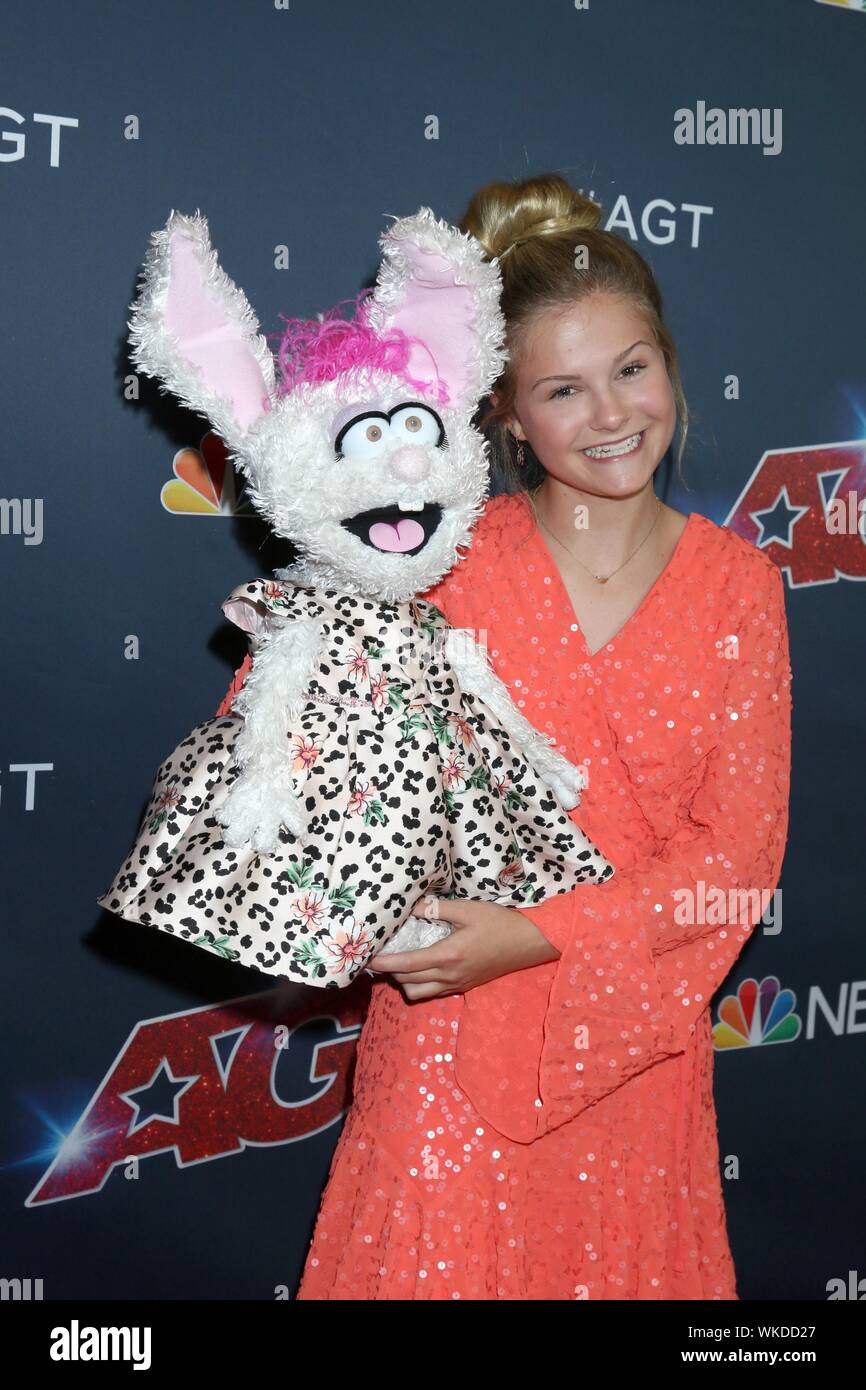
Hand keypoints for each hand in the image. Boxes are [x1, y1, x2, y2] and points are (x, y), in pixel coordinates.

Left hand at [366, 895, 561, 1000]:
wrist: (529, 943)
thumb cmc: (499, 923)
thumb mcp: (469, 909)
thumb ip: (438, 909)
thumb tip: (412, 906)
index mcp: (448, 956)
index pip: (406, 964)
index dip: (383, 962)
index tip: (366, 958)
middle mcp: (449, 976)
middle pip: (407, 982)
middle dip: (389, 971)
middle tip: (379, 955)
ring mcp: (457, 984)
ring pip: (419, 993)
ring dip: (405, 981)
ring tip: (401, 961)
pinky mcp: (464, 986)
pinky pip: (434, 992)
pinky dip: (421, 983)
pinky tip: (422, 966)